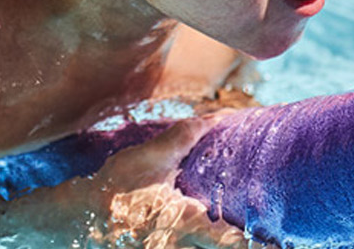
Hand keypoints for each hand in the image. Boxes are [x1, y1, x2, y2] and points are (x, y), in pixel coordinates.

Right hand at [94, 117, 265, 248]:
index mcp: (182, 221)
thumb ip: (182, 139)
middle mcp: (176, 247)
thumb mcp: (147, 158)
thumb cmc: (113, 187)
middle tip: (270, 245)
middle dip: (243, 248)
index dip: (256, 245)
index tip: (278, 244)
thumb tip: (215, 118)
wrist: (74, 216)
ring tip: (246, 244)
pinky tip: (197, 245)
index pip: (231, 241)